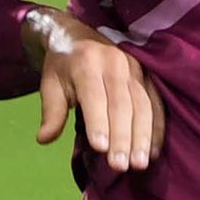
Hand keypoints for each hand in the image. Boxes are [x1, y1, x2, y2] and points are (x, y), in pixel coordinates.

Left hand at [23, 7, 164, 173]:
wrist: (78, 34)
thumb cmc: (63, 66)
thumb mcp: (50, 84)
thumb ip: (51, 112)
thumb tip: (44, 139)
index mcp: (85, 61)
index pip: (93, 95)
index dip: (98, 122)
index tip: (100, 149)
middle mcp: (113, 61)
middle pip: (121, 103)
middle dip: (122, 137)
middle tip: (120, 166)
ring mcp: (134, 66)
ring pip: (142, 104)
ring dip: (142, 136)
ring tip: (139, 164)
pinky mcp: (147, 74)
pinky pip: (155, 103)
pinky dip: (156, 128)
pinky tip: (153, 151)